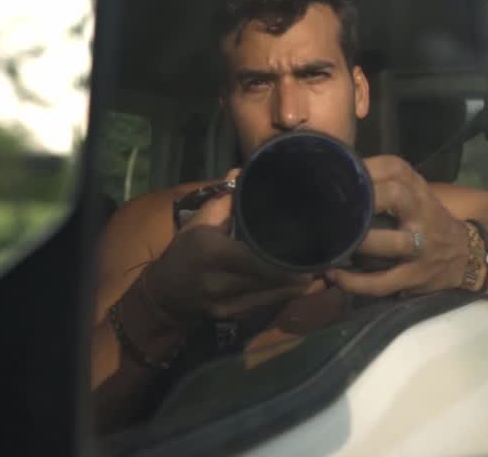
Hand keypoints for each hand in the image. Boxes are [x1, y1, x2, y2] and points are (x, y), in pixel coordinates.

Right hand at [144, 169, 312, 323]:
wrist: (165, 294)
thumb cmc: (185, 251)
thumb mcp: (198, 221)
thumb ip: (224, 200)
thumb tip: (242, 172)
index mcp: (215, 253)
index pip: (259, 259)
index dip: (287, 259)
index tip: (310, 248)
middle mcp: (222, 281)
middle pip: (272, 279)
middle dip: (299, 271)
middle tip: (322, 256)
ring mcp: (229, 303)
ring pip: (274, 295)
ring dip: (296, 283)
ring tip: (316, 267)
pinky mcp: (235, 315)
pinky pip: (266, 303)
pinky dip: (282, 292)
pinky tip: (296, 281)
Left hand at [325, 156, 467, 297]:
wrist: (466, 254)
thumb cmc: (428, 219)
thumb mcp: (416, 194)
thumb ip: (386, 185)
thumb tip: (337, 178)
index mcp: (418, 190)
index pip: (394, 168)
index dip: (365, 168)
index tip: (337, 175)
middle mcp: (421, 213)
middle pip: (396, 195)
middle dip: (365, 198)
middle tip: (333, 206)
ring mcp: (421, 247)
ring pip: (393, 243)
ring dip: (360, 243)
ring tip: (330, 246)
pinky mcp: (415, 276)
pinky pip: (384, 281)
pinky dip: (356, 282)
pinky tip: (336, 276)